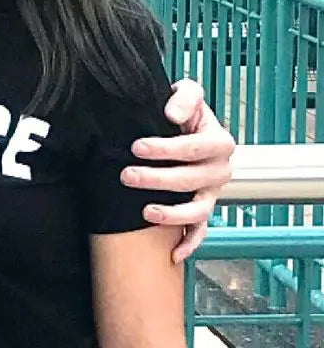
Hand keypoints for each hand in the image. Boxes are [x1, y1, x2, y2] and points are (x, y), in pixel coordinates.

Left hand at [122, 79, 234, 263]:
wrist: (183, 127)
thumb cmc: (182, 111)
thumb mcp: (187, 94)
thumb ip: (185, 97)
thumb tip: (172, 113)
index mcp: (219, 141)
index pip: (195, 147)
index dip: (166, 148)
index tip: (137, 147)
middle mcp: (220, 170)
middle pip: (191, 180)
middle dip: (157, 179)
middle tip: (126, 175)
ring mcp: (212, 193)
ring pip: (198, 211)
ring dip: (172, 214)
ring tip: (145, 210)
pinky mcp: (202, 210)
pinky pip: (200, 231)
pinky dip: (190, 244)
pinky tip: (173, 254)